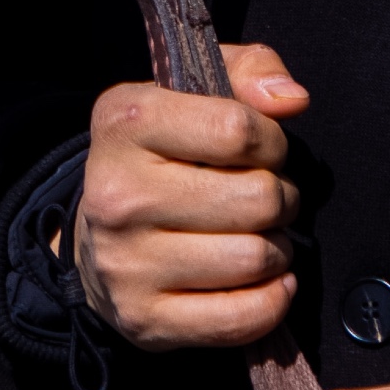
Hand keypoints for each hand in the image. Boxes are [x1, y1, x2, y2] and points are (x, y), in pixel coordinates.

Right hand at [65, 42, 309, 350]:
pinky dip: (272, 300)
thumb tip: (291, 99)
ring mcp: (126, 263)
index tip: (261, 151)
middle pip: (256, 199)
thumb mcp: (191, 91)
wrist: (98, 238)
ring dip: (277, 249)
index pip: (239, 130)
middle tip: (264, 199)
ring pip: (254, 259)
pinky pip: (243, 317)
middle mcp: (116, 194)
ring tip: (258, 236)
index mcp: (124, 122)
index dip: (271, 142)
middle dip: (280, 198)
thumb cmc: (163, 157)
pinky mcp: (144, 319)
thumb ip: (248, 71)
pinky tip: (264, 281)